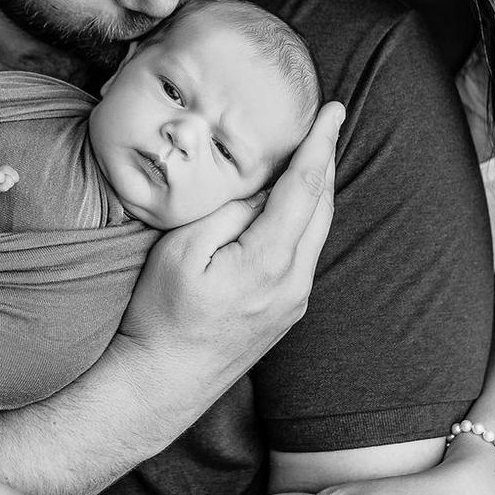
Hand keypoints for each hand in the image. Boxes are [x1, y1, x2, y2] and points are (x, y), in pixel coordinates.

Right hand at [116, 102, 343, 403]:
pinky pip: (305, 251)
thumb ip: (229, 213)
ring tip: (312, 152)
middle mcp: (294, 283)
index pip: (305, 187)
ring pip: (317, 230)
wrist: (161, 384)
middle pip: (321, 206)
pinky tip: (294, 203)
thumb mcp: (182, 251)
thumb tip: (262, 190)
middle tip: (327, 120)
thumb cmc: (161, 315)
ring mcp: (294, 301)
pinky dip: (306, 217)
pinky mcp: (286, 312)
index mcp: (270, 261)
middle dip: (325, 159)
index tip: (333, 109)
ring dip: (317, 189)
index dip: (320, 143)